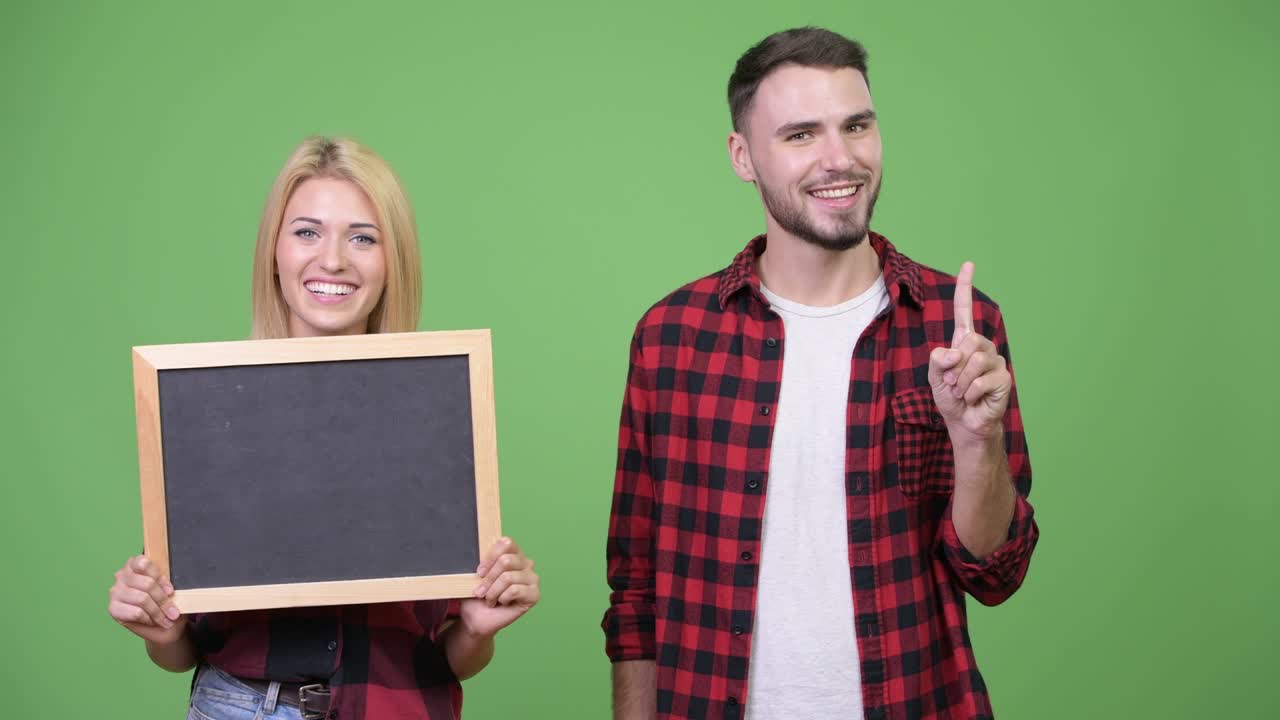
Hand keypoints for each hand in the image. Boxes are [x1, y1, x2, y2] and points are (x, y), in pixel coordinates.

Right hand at [107, 555, 186, 644]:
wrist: (159, 625)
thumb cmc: (163, 602)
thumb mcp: (168, 589)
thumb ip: (166, 584)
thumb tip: (168, 591)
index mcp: (135, 564)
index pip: (144, 563)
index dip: (160, 578)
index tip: (170, 592)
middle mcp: (122, 575)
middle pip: (147, 584)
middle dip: (163, 601)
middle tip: (173, 613)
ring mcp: (116, 591)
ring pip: (142, 599)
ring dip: (157, 612)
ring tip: (165, 619)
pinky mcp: (113, 608)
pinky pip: (135, 612)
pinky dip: (148, 619)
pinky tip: (151, 621)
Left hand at [459, 537, 539, 638]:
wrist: (477, 618)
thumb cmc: (478, 595)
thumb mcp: (476, 574)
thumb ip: (481, 560)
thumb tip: (476, 551)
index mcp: (513, 553)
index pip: (507, 543)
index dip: (490, 558)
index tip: (479, 572)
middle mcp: (526, 563)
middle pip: (506, 561)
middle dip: (489, 578)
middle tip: (480, 591)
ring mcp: (532, 578)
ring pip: (508, 577)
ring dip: (493, 591)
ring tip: (490, 599)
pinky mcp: (534, 594)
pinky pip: (514, 590)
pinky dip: (502, 598)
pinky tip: (502, 602)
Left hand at [928, 262, 1011, 445]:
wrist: (964, 422)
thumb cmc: (951, 397)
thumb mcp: (934, 376)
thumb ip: (937, 360)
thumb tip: (954, 353)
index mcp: (963, 342)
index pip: (964, 310)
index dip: (965, 287)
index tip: (968, 264)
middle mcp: (982, 347)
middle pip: (967, 342)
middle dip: (954, 367)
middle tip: (952, 383)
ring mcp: (995, 362)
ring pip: (973, 362)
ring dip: (960, 382)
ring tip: (963, 392)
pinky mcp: (1004, 379)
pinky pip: (980, 381)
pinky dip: (970, 393)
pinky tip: (974, 399)